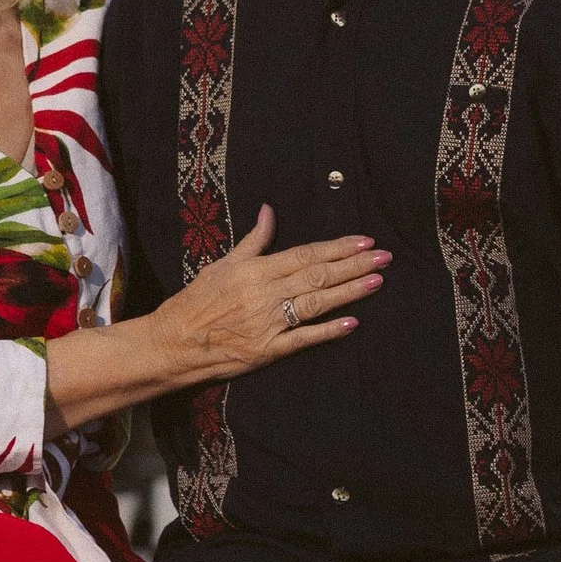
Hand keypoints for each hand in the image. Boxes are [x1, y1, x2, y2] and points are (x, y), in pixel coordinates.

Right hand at [159, 206, 388, 387]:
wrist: (175, 342)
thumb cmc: (197, 301)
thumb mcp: (223, 263)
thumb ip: (253, 240)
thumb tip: (270, 211)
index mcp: (257, 270)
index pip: (306, 254)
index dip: (338, 247)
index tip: (365, 241)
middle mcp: (267, 294)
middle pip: (319, 276)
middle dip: (355, 266)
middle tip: (385, 257)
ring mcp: (270, 323)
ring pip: (317, 303)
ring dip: (350, 292)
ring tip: (378, 282)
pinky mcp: (269, 350)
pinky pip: (304, 339)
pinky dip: (328, 331)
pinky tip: (352, 323)